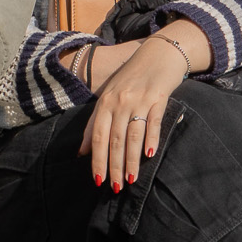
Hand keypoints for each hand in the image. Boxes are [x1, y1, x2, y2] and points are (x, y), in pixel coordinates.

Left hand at [79, 21, 210, 192]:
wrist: (158, 53)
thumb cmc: (131, 78)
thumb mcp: (109, 97)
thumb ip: (95, 124)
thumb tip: (82, 152)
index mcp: (105, 103)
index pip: (98, 136)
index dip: (97, 159)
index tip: (97, 180)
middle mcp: (120, 102)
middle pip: (115, 139)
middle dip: (114, 166)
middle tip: (115, 188)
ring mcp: (139, 99)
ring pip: (133, 135)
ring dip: (131, 160)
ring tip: (131, 180)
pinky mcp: (159, 98)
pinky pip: (153, 122)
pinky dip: (151, 139)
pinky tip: (150, 155)